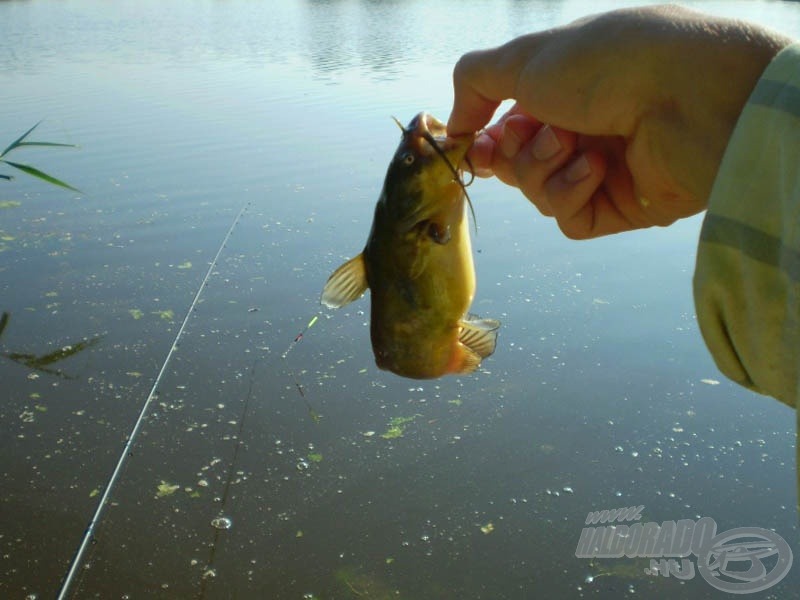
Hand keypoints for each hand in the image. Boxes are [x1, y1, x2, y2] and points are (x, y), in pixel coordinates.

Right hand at [449, 5, 789, 238]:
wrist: (689, 95)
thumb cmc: (609, 64)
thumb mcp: (527, 57)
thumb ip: (475, 81)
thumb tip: (456, 123)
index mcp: (565, 89)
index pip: (508, 127)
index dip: (487, 139)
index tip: (474, 142)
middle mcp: (583, 129)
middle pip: (518, 165)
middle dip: (517, 152)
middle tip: (534, 133)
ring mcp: (603, 169)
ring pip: (539, 193)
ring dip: (544, 169)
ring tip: (573, 143)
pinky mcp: (621, 206)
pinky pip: (569, 218)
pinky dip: (571, 194)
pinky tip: (596, 169)